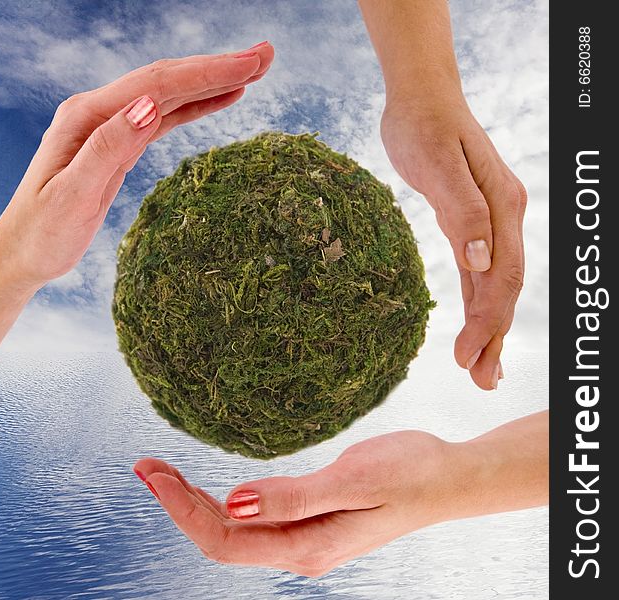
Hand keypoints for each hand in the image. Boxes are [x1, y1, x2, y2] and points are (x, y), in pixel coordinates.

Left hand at [0, 42, 273, 358]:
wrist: (25, 251)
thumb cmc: (43, 231)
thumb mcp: (73, 195)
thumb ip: (108, 148)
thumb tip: (149, 107)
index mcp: (89, 116)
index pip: (157, 85)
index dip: (207, 73)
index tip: (249, 66)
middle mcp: (101, 112)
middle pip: (168, 80)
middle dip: (219, 66)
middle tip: (265, 58)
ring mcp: (112, 126)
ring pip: (171, 95)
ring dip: (213, 81)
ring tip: (254, 72)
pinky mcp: (121, 143)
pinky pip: (166, 117)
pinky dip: (197, 106)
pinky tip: (221, 99)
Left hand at [133, 411, 547, 577]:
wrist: (445, 478)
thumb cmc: (408, 474)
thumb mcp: (352, 481)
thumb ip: (293, 498)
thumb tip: (233, 505)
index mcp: (306, 546)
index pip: (224, 538)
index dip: (182, 510)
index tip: (153, 473)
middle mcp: (299, 548)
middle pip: (220, 536)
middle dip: (178, 503)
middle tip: (146, 465)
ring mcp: (303, 535)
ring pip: (233, 528)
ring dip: (195, 501)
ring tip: (164, 471)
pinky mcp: (309, 518)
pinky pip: (253, 517)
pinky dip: (223, 499)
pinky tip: (210, 485)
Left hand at [380, 96, 526, 389]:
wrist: (421, 98)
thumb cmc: (425, 125)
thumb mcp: (438, 164)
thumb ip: (463, 211)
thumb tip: (479, 260)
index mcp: (501, 208)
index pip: (500, 277)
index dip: (487, 321)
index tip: (465, 357)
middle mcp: (503, 218)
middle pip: (503, 289)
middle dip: (493, 337)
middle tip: (481, 382)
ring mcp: (490, 222)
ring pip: (493, 285)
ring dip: (489, 327)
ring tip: (479, 367)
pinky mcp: (470, 222)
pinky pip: (478, 272)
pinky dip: (476, 302)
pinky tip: (472, 324)